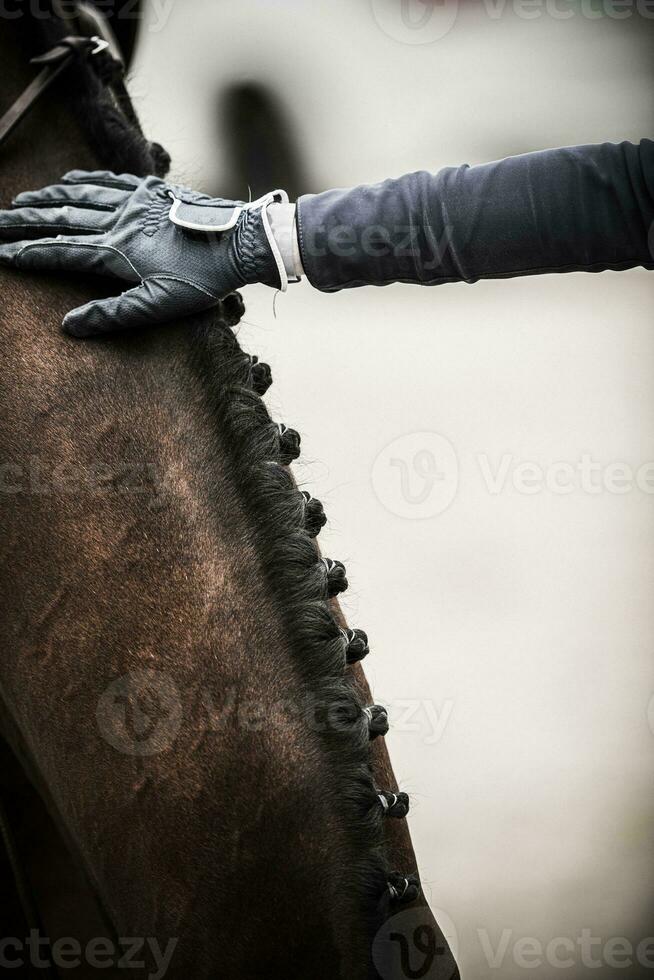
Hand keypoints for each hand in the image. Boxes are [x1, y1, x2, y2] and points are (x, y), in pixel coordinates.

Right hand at [0, 170, 288, 336]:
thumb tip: (69, 326)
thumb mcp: (159, 307)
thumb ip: (113, 315)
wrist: (241, 243)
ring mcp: (136, 201)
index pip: (61, 252)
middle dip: (25, 221)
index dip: (29, 254)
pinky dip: (85, 180)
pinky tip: (70, 179)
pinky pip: (109, 181)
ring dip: (48, 198)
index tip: (3, 255)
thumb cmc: (203, 280)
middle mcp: (120, 220)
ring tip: (23, 200)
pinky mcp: (153, 190)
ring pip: (81, 195)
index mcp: (117, 251)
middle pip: (62, 218)